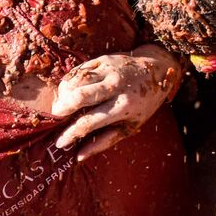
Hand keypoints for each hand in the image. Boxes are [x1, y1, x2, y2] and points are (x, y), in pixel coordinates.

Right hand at [52, 45, 180, 160]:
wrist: (159, 69)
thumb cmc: (144, 102)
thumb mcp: (131, 125)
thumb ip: (105, 141)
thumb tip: (79, 157)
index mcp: (124, 105)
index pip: (89, 122)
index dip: (70, 134)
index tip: (59, 143)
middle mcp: (116, 85)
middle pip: (80, 96)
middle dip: (62, 110)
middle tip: (56, 119)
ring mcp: (110, 69)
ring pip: (76, 81)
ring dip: (63, 95)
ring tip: (62, 106)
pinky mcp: (104, 59)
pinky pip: (78, 70)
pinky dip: (69, 82)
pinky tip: (68, 93)